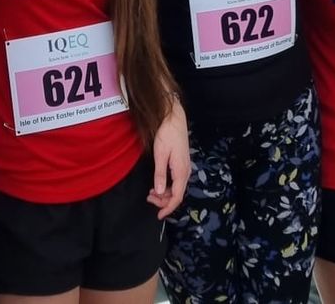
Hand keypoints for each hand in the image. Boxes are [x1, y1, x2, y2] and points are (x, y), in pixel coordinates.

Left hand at [147, 96, 189, 219]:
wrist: (174, 118)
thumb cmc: (167, 135)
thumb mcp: (160, 155)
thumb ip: (160, 175)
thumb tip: (160, 192)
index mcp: (181, 171)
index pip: (177, 196)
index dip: (168, 208)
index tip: (159, 216)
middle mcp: (186, 171)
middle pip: (177, 194)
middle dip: (163, 201)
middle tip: (148, 198)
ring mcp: (185, 167)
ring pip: (177, 188)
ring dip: (165, 193)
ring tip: (151, 192)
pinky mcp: (182, 163)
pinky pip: (177, 181)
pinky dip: (167, 186)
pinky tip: (158, 183)